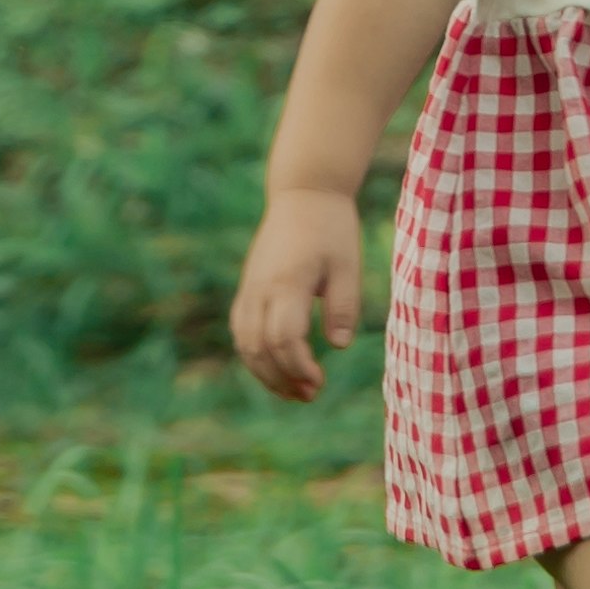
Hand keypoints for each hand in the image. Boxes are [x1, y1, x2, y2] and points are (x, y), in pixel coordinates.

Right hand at [230, 184, 361, 400]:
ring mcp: (250, 287)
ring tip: (294, 391)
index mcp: (288, 281)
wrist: (304, 193)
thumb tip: (339, 346)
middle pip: (260, 348)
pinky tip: (276, 368)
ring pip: (245, 343)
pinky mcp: (248, 287)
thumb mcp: (348, 264)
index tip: (319, 382)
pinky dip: (254, 356)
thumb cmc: (332, 228)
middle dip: (282, 379)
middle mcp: (262, 287)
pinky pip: (241, 330)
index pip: (284, 338)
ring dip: (266, 373)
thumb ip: (343, 305)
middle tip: (310, 395)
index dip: (298, 367)